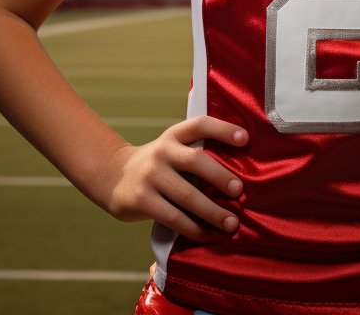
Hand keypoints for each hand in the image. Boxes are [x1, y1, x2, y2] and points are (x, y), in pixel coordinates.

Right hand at [97, 116, 247, 242]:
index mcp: (174, 135)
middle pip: (196, 160)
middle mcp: (162, 151)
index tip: (245, 138)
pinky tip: (206, 234)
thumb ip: (195, 155)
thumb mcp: (172, 150)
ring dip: (212, 211)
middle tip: (240, 191)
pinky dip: (193, 228)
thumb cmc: (158, 165)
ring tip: (232, 223)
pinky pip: (173, 217)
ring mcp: (150, 175)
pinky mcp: (141, 200)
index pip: (200, 125)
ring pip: (187, 195)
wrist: (113, 176)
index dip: (223, 129)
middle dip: (221, 176)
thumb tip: (237, 177)